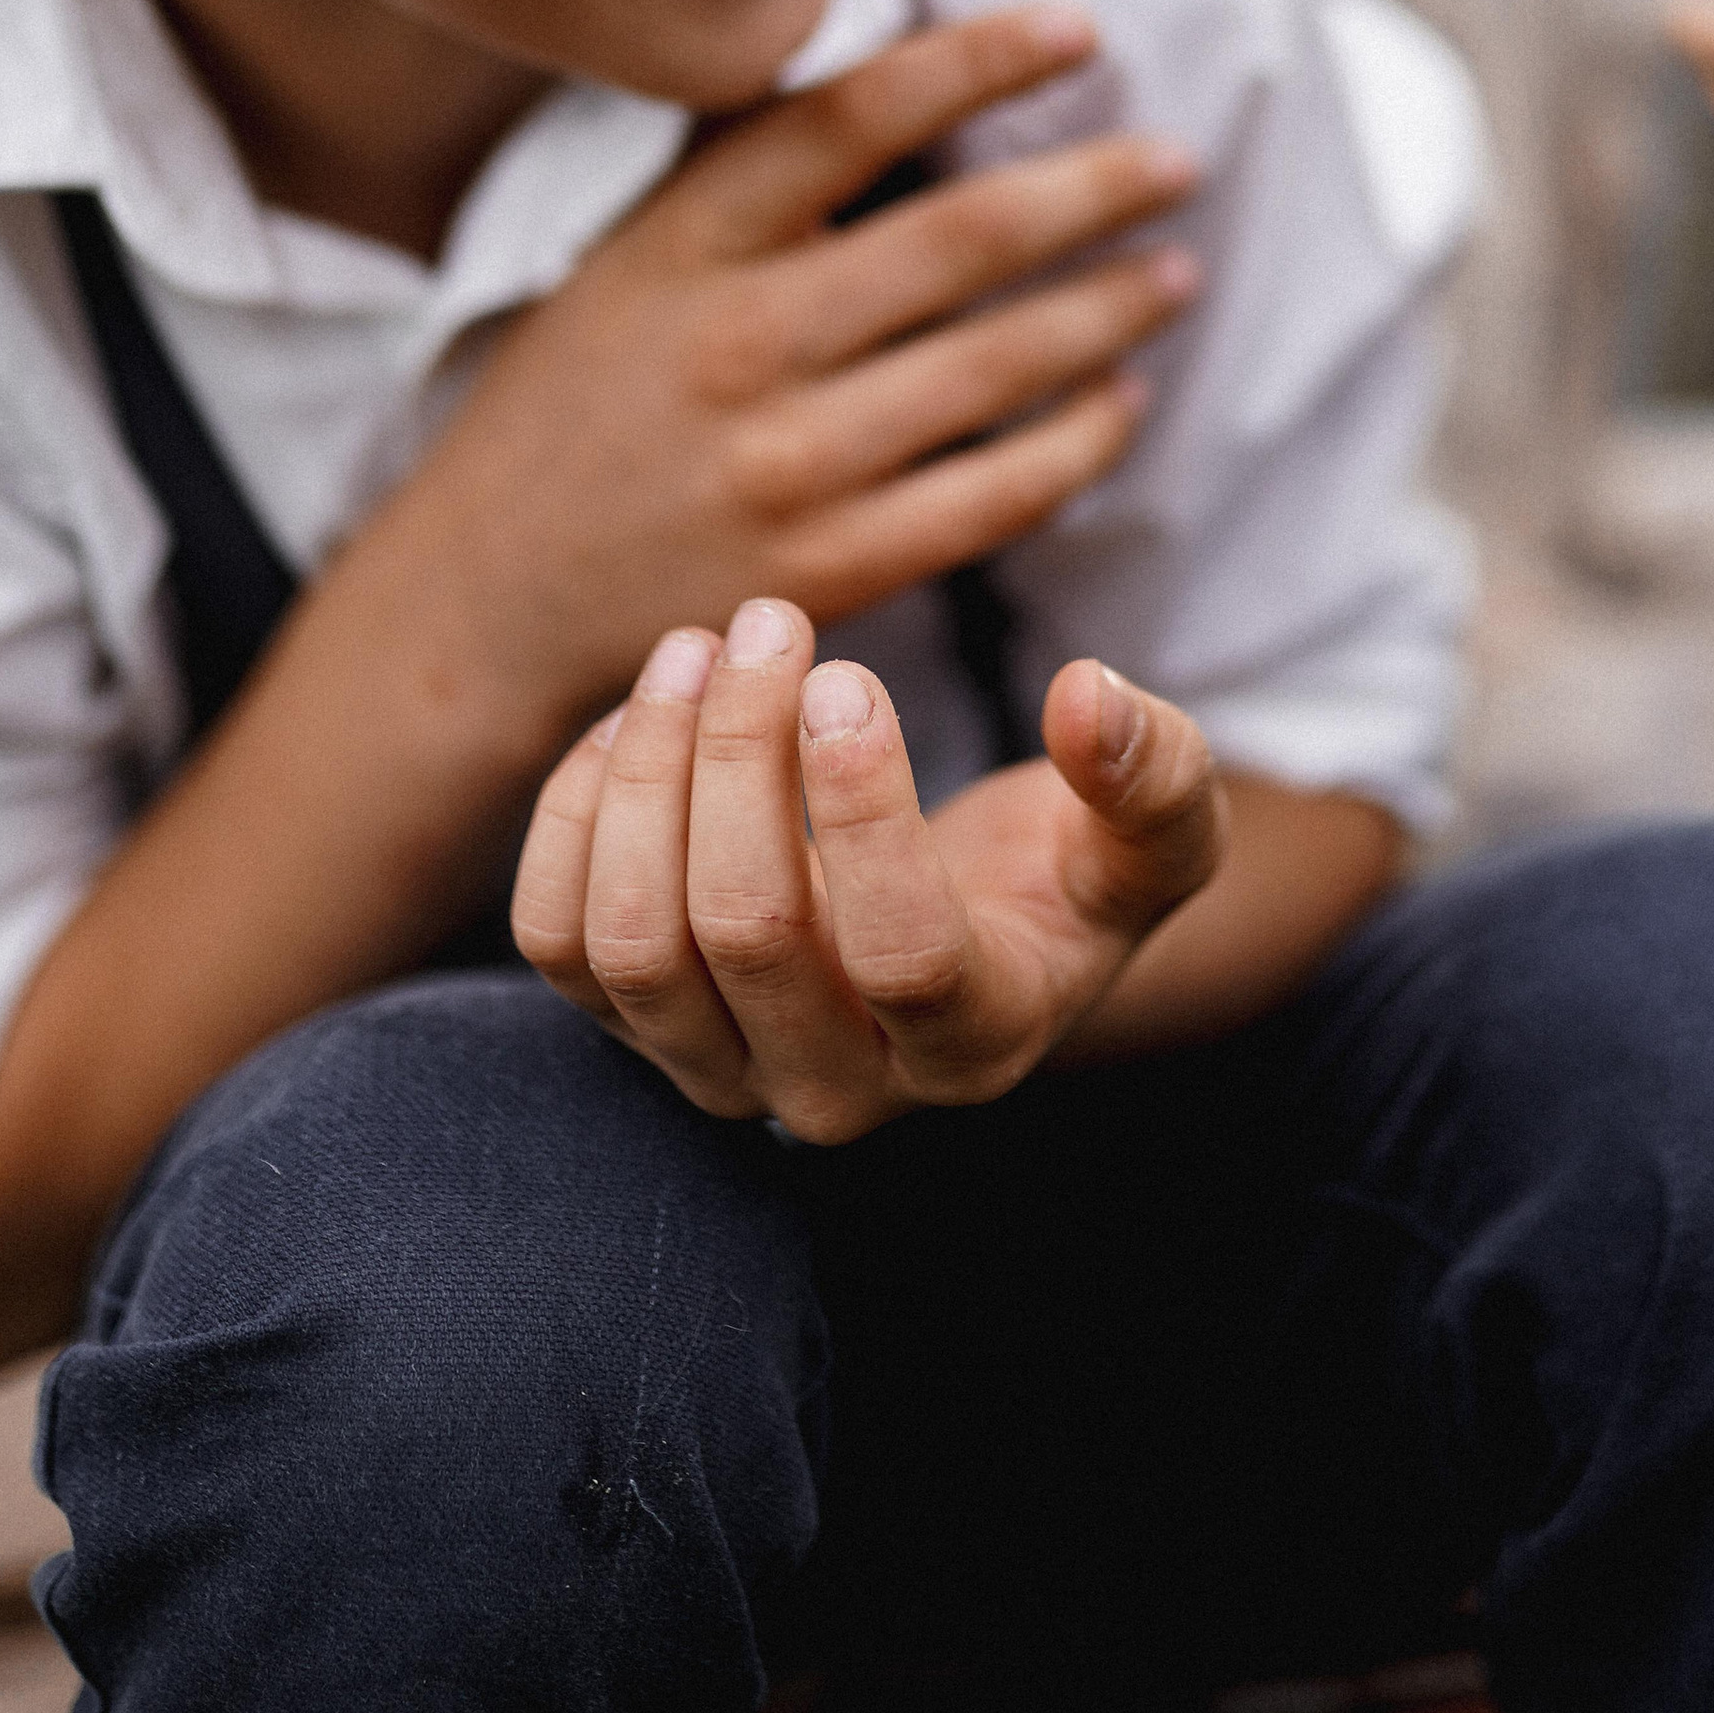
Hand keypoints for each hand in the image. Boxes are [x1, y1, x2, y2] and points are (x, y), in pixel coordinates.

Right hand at [371, 5, 1199, 736]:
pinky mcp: (822, 571)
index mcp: (683, 240)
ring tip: (1175, 273)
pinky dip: (1076, 443)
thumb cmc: (576, 403)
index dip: (979, 59)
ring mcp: (784, 464)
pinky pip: (992, 495)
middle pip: (961, 238)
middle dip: (1093, 187)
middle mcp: (737, 341)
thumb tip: (904, 68)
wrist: (481, 600)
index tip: (1080, 24)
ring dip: (1108, 311)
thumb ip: (747, 174)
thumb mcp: (628, 257)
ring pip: (998, 365)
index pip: (855, 115)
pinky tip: (1122, 403)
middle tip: (1180, 158)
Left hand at [512, 600, 1226, 1137]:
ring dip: (649, 773)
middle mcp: (839, 1089)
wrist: (972, 933)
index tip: (846, 675)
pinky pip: (558, 939)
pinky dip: (576, 815)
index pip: (903, 957)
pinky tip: (637, 720)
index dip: (864, 813)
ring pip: (634, 942)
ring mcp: (721, 1068)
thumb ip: (1153, 774)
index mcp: (978, 1044)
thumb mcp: (1155, 831)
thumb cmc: (1070, 870)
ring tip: (698, 648)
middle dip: (739, 755)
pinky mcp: (634, 1026)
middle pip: (744, 934)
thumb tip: (1091, 696)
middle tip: (768, 623)